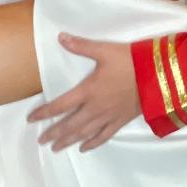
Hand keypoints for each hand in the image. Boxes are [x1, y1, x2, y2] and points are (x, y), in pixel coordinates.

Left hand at [27, 34, 140, 152]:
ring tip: (56, 148)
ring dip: (68, 141)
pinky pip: (103, 136)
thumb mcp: (104, 50)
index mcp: (88, 91)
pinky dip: (92, 143)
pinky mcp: (120, 121)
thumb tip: (60, 37)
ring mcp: (107, 117)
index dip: (44, 113)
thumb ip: (81, 46)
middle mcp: (94, 108)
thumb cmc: (130, 61)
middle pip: (69, 124)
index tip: (31, 119)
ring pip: (83, 133)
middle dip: (54, 133)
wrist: (156, 76)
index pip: (60, 105)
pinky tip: (84, 148)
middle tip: (41, 140)